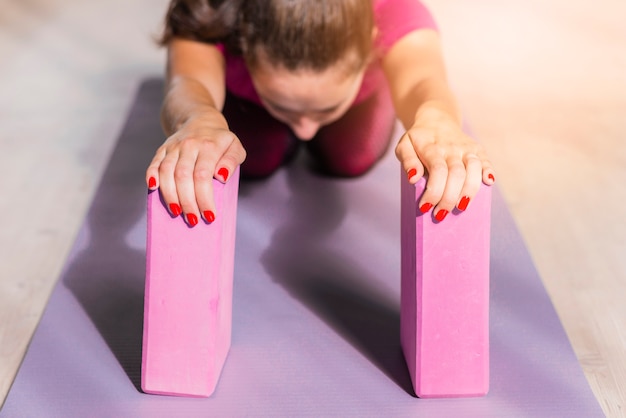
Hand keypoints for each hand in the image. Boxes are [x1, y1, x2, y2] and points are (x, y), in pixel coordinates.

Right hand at [145, 116, 245, 225]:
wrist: (200, 119)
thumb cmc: (221, 140)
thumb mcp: (235, 146)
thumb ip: (232, 160)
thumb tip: (221, 177)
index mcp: (209, 146)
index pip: (203, 175)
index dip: (204, 197)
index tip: (209, 215)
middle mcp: (189, 145)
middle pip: (183, 177)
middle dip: (188, 202)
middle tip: (193, 220)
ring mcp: (173, 147)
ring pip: (166, 172)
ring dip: (170, 195)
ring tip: (177, 213)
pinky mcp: (162, 149)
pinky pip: (154, 164)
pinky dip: (151, 177)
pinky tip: (153, 190)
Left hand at [395, 102, 494, 220]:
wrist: (436, 119)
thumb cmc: (418, 140)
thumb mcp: (404, 146)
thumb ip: (407, 160)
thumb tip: (413, 178)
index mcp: (432, 147)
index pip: (437, 171)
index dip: (434, 191)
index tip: (425, 208)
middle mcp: (451, 148)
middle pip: (456, 174)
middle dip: (450, 198)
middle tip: (440, 215)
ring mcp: (466, 148)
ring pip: (474, 169)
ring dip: (469, 191)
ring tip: (461, 207)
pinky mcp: (477, 149)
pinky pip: (486, 161)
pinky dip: (489, 172)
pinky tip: (488, 183)